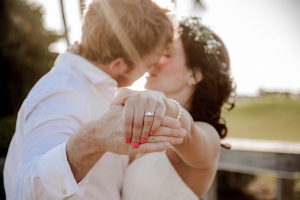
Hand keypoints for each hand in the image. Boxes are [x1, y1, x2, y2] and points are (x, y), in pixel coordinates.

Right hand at [66, 88, 185, 181]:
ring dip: (168, 139)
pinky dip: (157, 147)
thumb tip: (134, 91)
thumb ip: (124, 94)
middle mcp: (135, 128)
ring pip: (154, 139)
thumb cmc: (108, 118)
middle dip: (172, 131)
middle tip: (184, 132)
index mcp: (134, 116)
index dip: (167, 121)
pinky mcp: (130, 148)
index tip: (178, 122)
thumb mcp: (114, 103)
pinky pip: (146, 148)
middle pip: (157, 130)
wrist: (97, 134)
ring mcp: (133, 139)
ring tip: (180, 140)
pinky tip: (167, 147)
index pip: (154, 118)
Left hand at [122, 90, 168, 147]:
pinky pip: (158, 118)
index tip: (126, 141)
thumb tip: (115, 111)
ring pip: (148, 121)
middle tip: (134, 144)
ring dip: (145, 133)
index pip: (127, 119)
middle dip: (136, 135)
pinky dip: (154, 127)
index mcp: (130, 100)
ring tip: (142, 141)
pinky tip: (151, 134)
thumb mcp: (122, 100)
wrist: (152, 95)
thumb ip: (118, 102)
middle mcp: (140, 99)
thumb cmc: (134, 103)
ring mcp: (151, 101)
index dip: (127, 132)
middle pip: (137, 122)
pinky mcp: (161, 104)